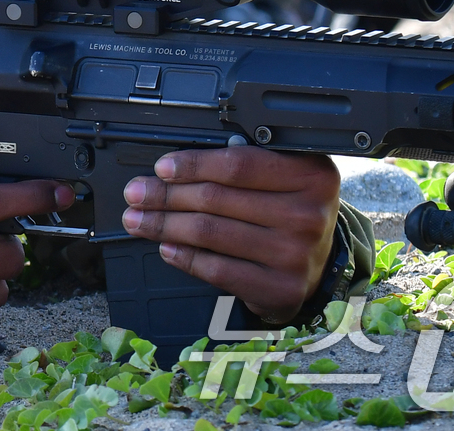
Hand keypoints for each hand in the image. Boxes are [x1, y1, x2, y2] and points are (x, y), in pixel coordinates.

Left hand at [121, 146, 339, 322]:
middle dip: (166, 195)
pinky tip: (166, 247)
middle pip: (217, 199)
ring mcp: (296, 255)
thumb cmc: (288, 210)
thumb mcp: (282, 177)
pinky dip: (184, 257)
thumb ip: (240, 165)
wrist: (317, 264)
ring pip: (210, 233)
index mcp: (310, 175)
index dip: (192, 165)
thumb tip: (170, 169)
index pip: (238, 165)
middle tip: (136, 194)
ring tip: (138, 220)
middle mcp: (308, 214)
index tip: (161, 168)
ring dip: (164, 225)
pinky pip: (217, 269)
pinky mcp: (280, 288)